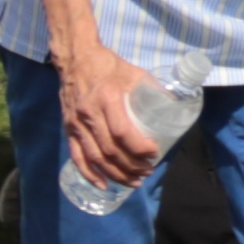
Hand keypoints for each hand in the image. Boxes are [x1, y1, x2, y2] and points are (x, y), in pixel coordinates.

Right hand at [60, 47, 169, 198]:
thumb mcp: (135, 74)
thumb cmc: (109, 66)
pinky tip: (103, 184)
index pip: (123, 133)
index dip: (139, 148)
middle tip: (148, 171)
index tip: (154, 153)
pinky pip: (77, 156)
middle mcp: (89, 114)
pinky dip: (89, 174)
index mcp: (107, 98)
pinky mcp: (69, 128)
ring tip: (133, 182)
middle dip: (131, 166)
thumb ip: (154, 90)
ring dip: (116, 174)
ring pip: (96, 157)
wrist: (76, 59)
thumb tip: (175, 107)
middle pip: (110, 150)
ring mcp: (77, 123)